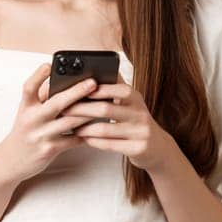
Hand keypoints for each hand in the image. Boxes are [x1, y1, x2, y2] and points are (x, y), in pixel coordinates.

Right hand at [0, 64, 102, 183]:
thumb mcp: (26, 112)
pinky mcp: (49, 150)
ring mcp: (40, 135)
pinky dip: (86, 134)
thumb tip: (63, 80)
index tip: (48, 65)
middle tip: (92, 83)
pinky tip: (98, 127)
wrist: (11, 159)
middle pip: (56, 103)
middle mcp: (31, 119)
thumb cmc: (25, 131)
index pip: (29, 88)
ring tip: (103, 104)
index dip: (37, 76)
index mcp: (25, 107)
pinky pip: (73, 140)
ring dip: (88, 113)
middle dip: (76, 92)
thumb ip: (41, 98)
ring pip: (69, 122)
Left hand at [60, 81, 180, 172]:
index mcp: (136, 98)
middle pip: (106, 109)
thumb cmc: (135, 121)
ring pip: (105, 129)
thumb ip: (114, 89)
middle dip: (82, 109)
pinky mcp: (138, 149)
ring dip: (84, 128)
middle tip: (64, 109)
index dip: (97, 89)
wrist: (157, 147)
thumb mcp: (130, 103)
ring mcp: (141, 132)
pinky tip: (83, 138)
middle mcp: (140, 113)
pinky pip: (110, 145)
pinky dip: (93, 141)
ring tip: (70, 126)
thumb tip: (91, 72)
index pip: (117, 89)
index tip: (77, 90)